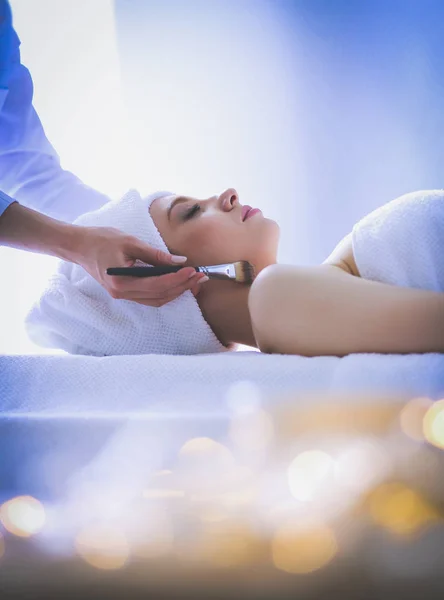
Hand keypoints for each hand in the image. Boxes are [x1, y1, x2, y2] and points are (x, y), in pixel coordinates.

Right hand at [72, 225, 207, 306]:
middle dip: (182, 287)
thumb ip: (156, 254)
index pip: (157, 285)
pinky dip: (166, 292)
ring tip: (194, 280)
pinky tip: (178, 283)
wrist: (79, 246)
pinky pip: (150, 297)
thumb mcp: (131, 242)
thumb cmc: (101, 240)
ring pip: (157, 300)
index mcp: (122, 282)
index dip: (177, 279)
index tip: (193, 270)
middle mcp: (123, 294)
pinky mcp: (125, 293)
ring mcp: (124, 296)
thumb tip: (180, 260)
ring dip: (177, 291)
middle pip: (160, 295)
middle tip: (200, 276)